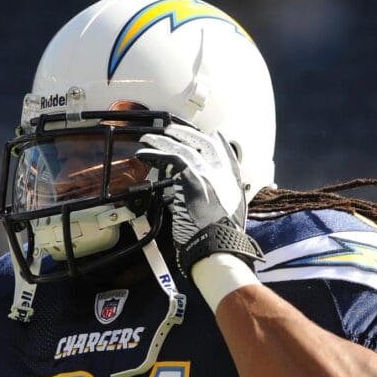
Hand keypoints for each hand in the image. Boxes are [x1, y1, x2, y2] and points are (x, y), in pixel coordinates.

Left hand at [137, 123, 262, 275]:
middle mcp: (222, 172)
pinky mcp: (191, 178)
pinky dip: (154, 154)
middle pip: (204, 142)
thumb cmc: (221, 238)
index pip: (227, 153)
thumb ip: (223, 201)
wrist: (219, 246)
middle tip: (170, 130)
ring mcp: (207, 173)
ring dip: (163, 141)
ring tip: (148, 139)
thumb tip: (208, 200)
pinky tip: (143, 154)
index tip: (212, 135)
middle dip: (185, 133)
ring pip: (183, 148)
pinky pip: (170, 158)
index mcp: (233, 181)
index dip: (218, 142)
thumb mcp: (231, 215)